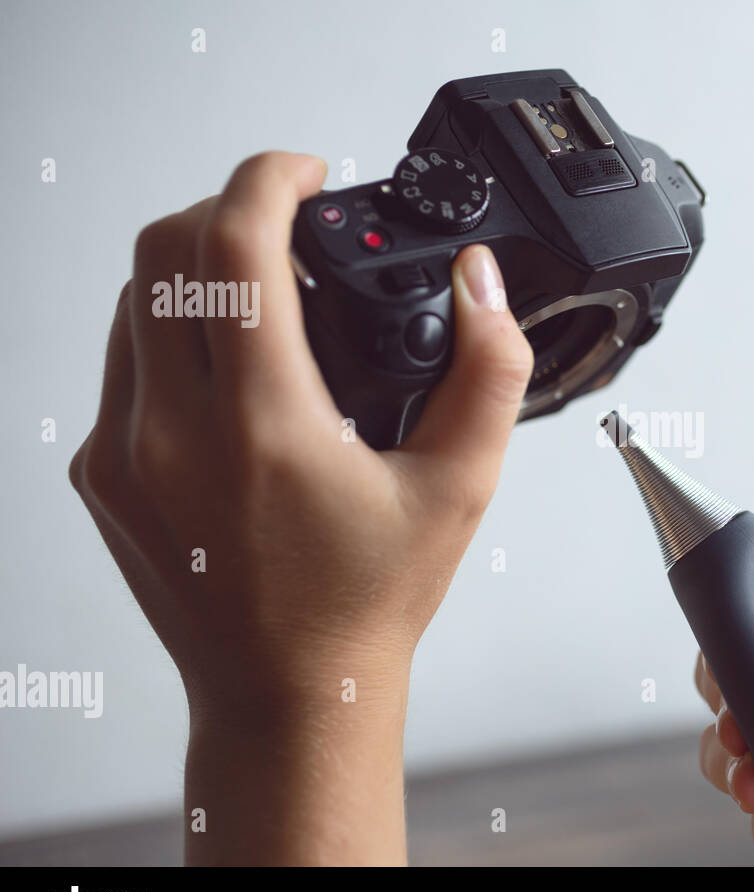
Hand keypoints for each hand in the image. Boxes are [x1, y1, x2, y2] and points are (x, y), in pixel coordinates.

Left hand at [70, 152, 532, 862]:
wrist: (286, 694)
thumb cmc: (369, 603)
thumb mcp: (460, 486)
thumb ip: (488, 370)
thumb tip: (480, 282)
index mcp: (262, 424)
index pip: (232, 242)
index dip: (270, 176)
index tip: (309, 172)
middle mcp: (171, 431)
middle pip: (165, 248)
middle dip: (229, 209)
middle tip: (290, 229)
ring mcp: (122, 454)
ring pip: (133, 299)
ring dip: (196, 269)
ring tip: (264, 297)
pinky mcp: (102, 475)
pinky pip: (120, 362)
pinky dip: (169, 331)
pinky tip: (229, 369)